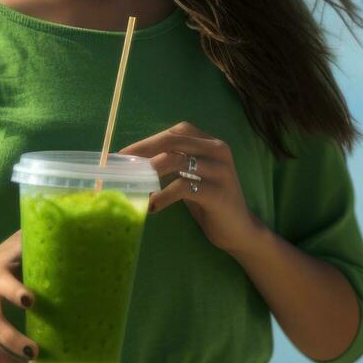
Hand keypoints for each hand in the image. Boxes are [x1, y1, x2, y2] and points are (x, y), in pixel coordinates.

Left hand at [118, 121, 262, 254]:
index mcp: (211, 143)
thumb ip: (174, 163)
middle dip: (144, 151)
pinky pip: (183, 187)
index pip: (176, 132)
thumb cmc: (210, 202)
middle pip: (174, 141)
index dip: (148, 141)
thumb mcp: (193, 176)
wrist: (239, 230)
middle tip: (123, 165)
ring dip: (150, 173)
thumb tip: (136, 162)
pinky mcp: (217, 193)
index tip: (126, 154)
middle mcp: (218, 151)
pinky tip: (152, 206)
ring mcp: (220, 170)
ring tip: (134, 186)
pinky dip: (163, 196)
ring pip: (176, 161)